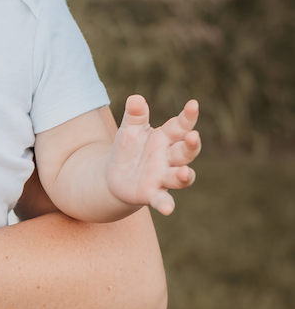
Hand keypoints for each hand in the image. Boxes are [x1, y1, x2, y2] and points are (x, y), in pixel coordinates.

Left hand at [106, 96, 200, 215]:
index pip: (180, 126)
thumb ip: (134, 115)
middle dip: (191, 145)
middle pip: (185, 152)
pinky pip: (163, 200)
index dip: (188, 116)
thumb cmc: (128, 148)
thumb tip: (135, 98)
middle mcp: (169, 158)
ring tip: (185, 172)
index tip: (193, 105)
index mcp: (165, 138)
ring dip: (185, 175)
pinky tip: (168, 209)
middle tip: (192, 136)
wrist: (115, 176)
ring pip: (180, 177)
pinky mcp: (153, 194)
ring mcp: (163, 177)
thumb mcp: (129, 129)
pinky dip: (166, 204)